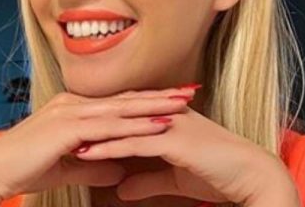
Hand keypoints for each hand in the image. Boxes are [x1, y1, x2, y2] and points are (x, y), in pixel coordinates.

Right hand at [0, 86, 199, 205]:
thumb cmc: (22, 169)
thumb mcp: (66, 167)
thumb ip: (92, 166)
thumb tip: (116, 172)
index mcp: (71, 109)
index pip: (117, 102)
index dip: (147, 100)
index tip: (173, 98)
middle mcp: (73, 104)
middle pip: (125, 98)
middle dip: (160, 95)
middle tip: (191, 90)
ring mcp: (70, 113)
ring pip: (122, 107)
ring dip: (156, 105)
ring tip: (184, 103)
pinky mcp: (68, 127)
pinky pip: (110, 126)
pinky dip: (137, 124)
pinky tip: (159, 124)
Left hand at [73, 107, 300, 205]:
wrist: (250, 175)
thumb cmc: (217, 173)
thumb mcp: (174, 178)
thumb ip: (146, 180)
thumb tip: (120, 189)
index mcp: (163, 117)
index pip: (121, 116)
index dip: (94, 123)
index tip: (67, 132)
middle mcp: (164, 114)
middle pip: (116, 115)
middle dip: (85, 123)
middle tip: (54, 131)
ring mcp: (169, 124)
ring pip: (120, 126)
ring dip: (90, 134)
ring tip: (62, 142)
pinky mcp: (175, 140)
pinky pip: (134, 143)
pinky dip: (109, 148)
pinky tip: (88, 155)